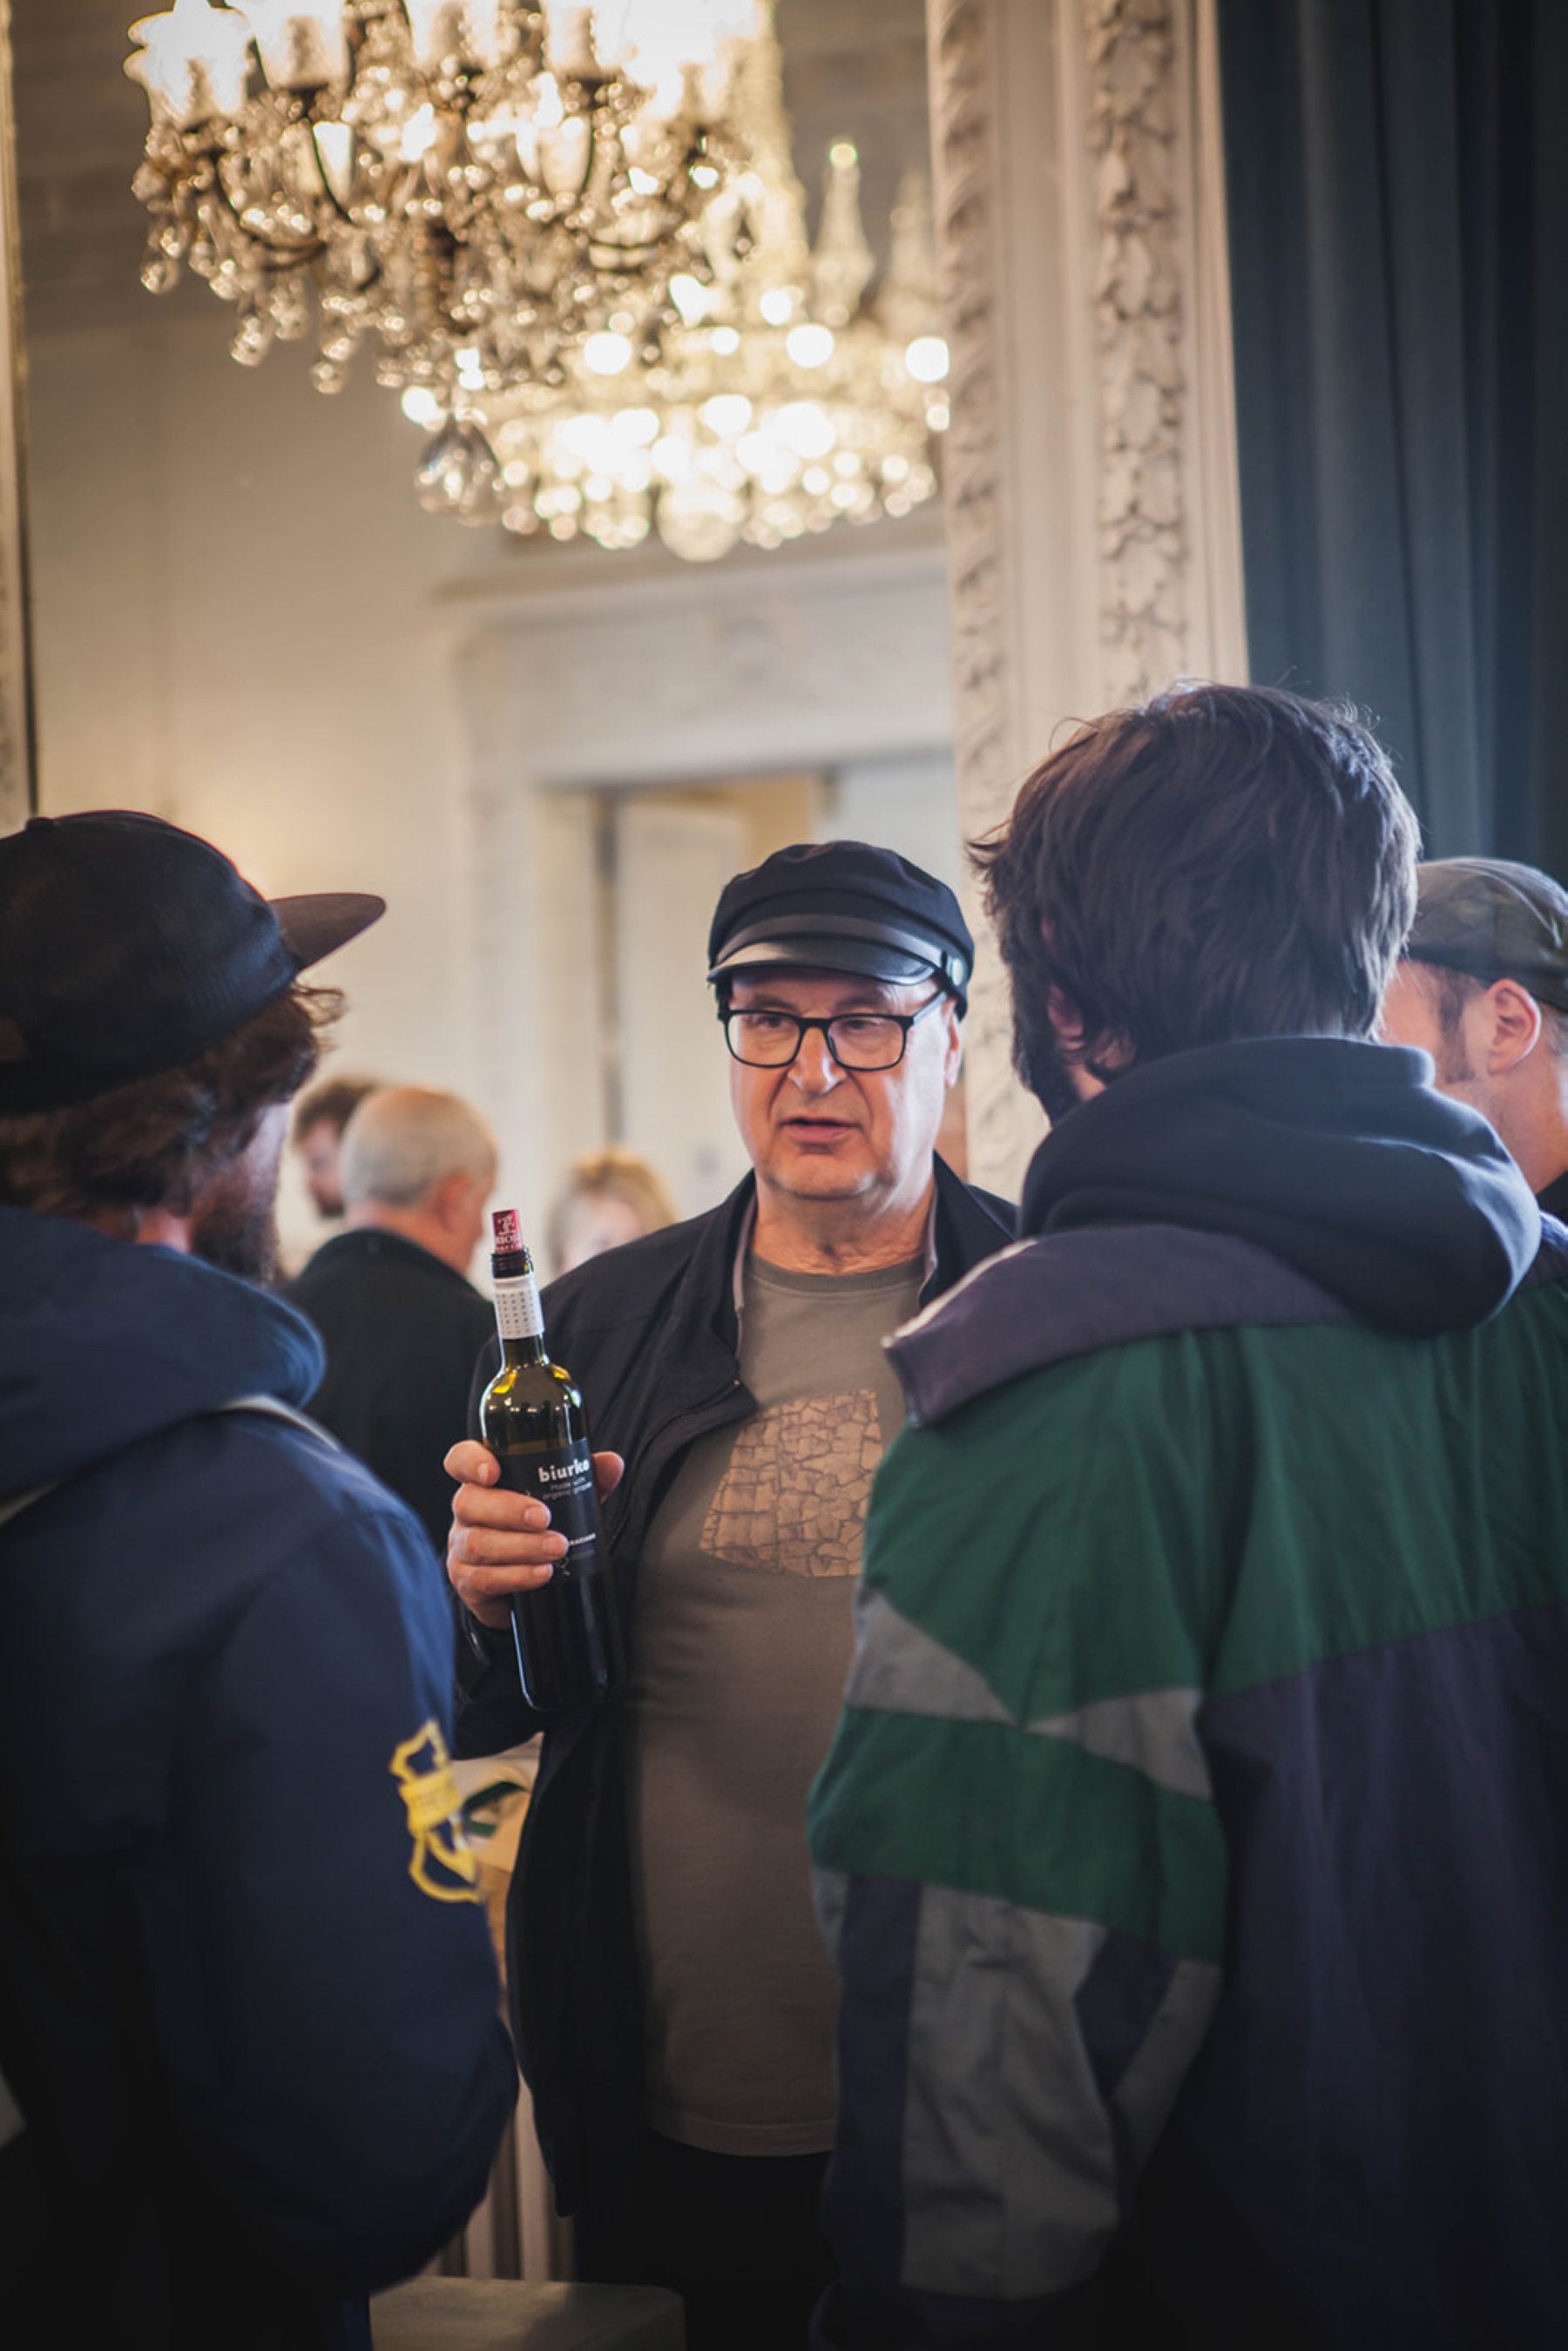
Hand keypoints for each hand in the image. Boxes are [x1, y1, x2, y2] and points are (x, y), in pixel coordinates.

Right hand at [444, 1439, 624, 1631]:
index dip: (471, 1462)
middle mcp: (467, 1511)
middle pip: (468, 1502)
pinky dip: (517, 1575)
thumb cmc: (539, 1528)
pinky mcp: (468, 1581)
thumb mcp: (563, 1499)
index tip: (493, 1471)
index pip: (460, 1460)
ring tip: (557, 1548)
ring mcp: (461, 1547)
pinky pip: (484, 1578)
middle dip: (509, 1510)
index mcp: (484, 1483)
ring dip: (521, 1546)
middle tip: (545, 1518)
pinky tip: (541, 1573)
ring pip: (477, 1543)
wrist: (527, 1583)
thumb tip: (611, 1463)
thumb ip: (584, 1478)